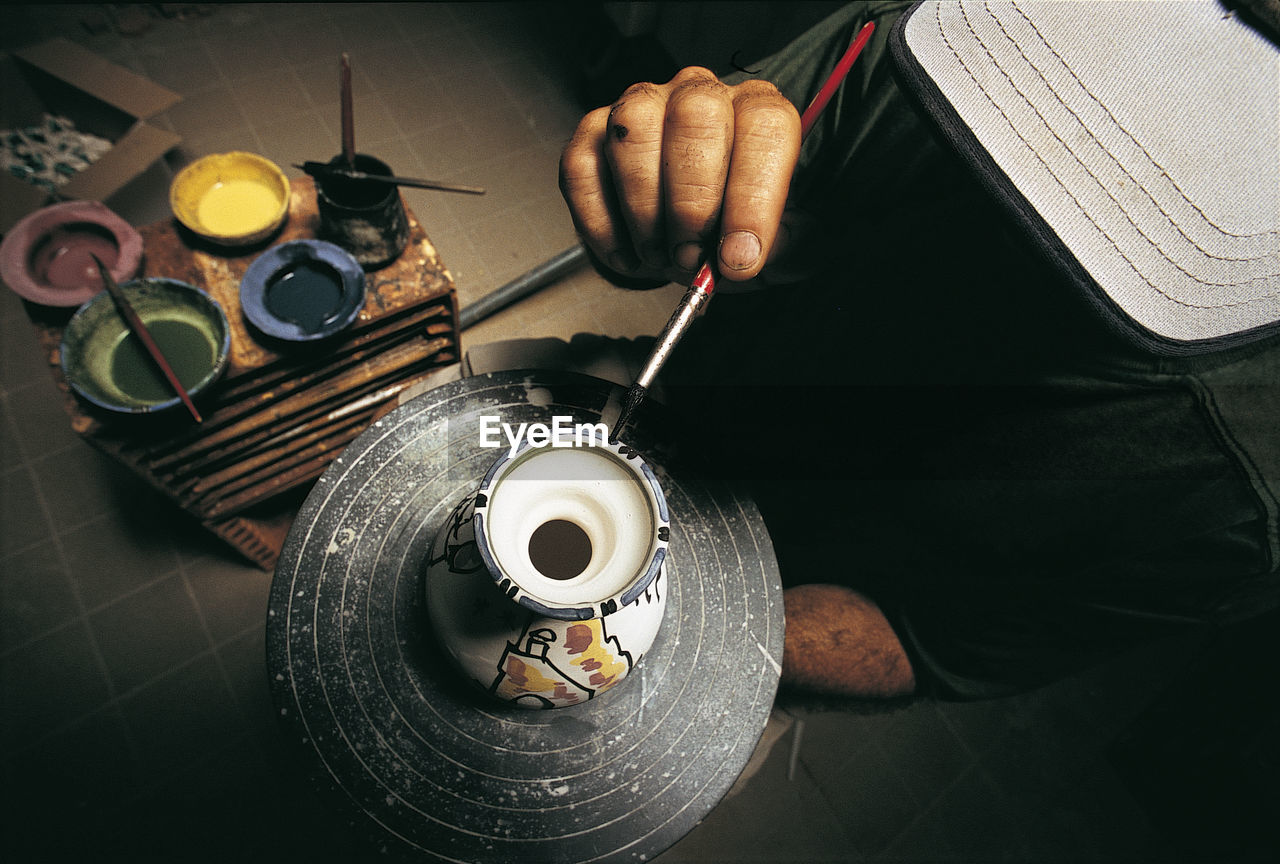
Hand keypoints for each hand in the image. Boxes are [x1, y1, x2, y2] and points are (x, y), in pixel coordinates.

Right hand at [559, 67, 801, 286]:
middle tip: (691, 258)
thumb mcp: (781, 245)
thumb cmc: (733, 231)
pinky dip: (601, 224)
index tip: (739, 257)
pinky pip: (582, 168)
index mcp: (756, 111)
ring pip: (632, 135)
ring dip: (643, 212)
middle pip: (695, 117)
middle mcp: (699, 95)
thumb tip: (748, 254)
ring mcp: (640, 108)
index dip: (753, 196)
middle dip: (692, 204)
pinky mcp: (592, 134)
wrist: (687, 237)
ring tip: (659, 257)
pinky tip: (627, 253)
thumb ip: (786, 246)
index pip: (765, 127)